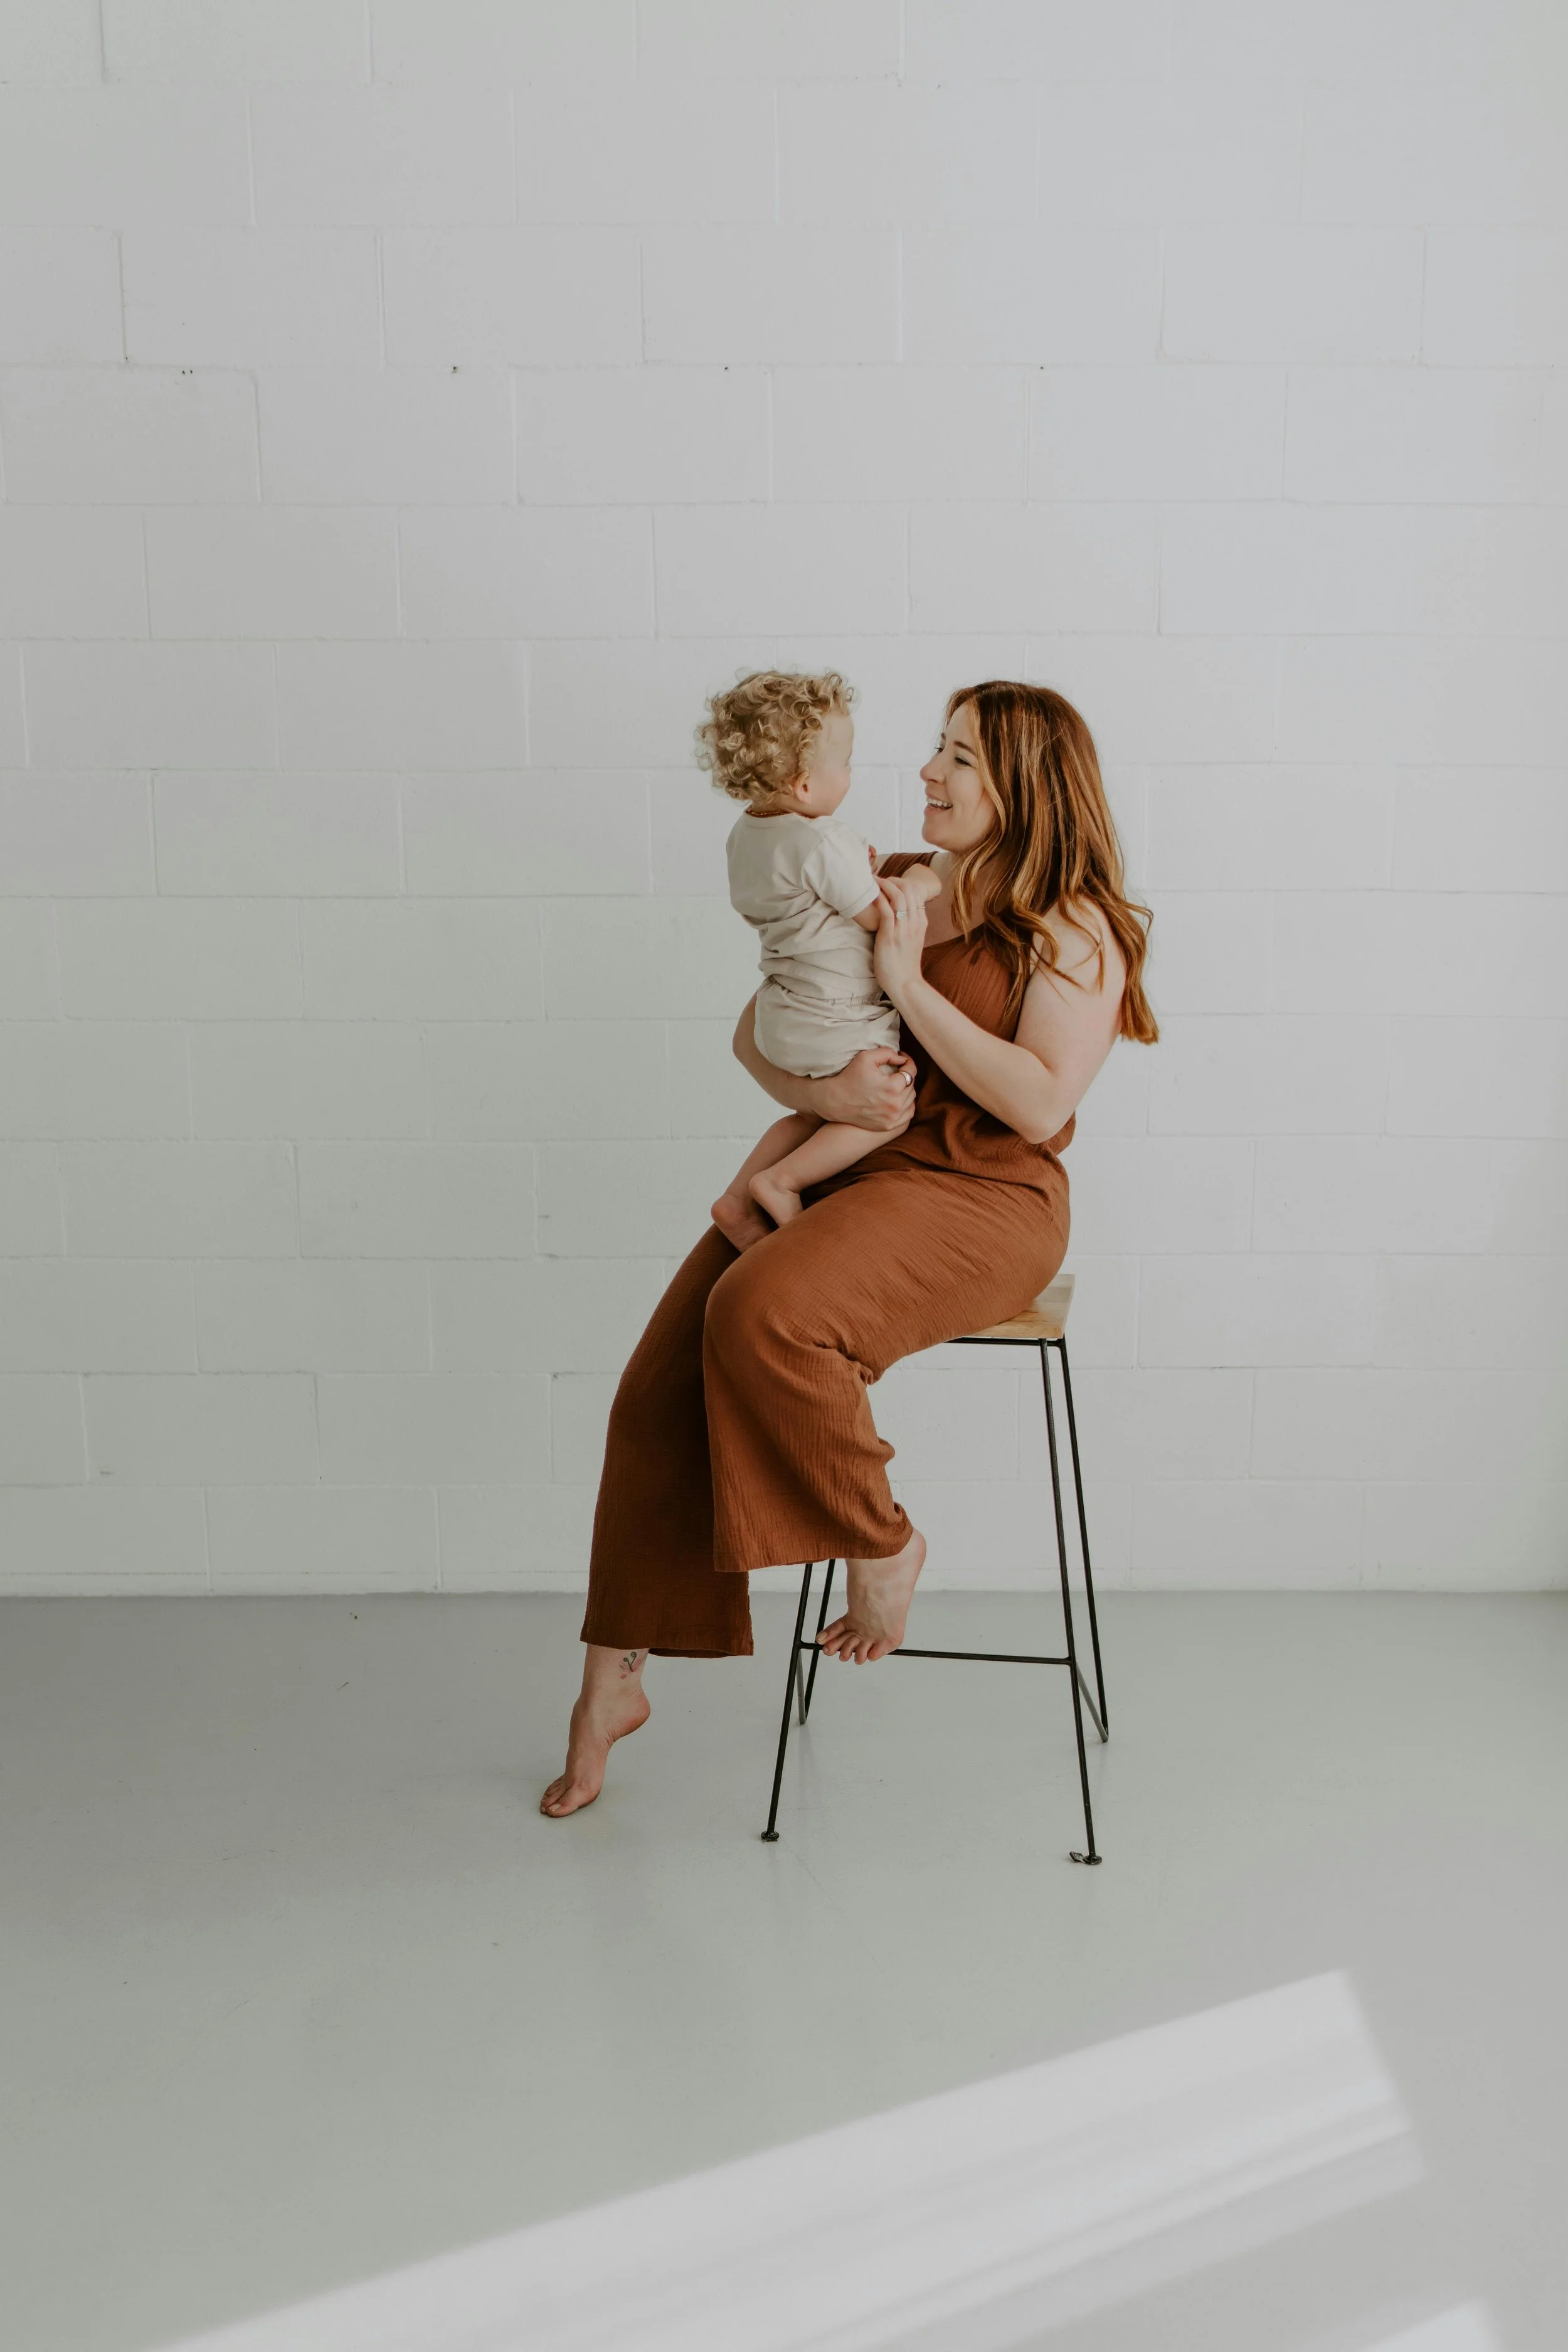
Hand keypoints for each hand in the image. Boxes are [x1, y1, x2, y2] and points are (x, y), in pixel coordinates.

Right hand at [813, 1046, 916, 1131]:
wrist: (835, 1101)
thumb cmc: (849, 1077)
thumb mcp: (866, 1057)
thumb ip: (888, 1053)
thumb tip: (902, 1059)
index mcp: (892, 1087)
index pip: (910, 1072)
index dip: (908, 1063)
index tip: (902, 1060)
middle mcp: (895, 1105)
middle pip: (911, 1086)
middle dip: (906, 1076)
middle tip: (896, 1071)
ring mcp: (892, 1118)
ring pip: (911, 1100)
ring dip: (906, 1090)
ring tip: (897, 1084)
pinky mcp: (888, 1126)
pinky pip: (907, 1115)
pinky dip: (906, 1106)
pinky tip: (898, 1099)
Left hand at [872, 872, 930, 1005]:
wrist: (905, 983)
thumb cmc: (904, 963)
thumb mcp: (913, 940)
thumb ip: (909, 925)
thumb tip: (899, 913)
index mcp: (921, 922)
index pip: (916, 892)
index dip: (902, 882)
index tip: (889, 881)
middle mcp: (915, 922)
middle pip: (908, 890)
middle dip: (893, 879)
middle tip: (879, 879)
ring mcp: (904, 929)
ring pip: (898, 896)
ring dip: (884, 885)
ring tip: (873, 882)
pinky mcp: (890, 936)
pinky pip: (886, 911)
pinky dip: (878, 899)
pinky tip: (870, 895)